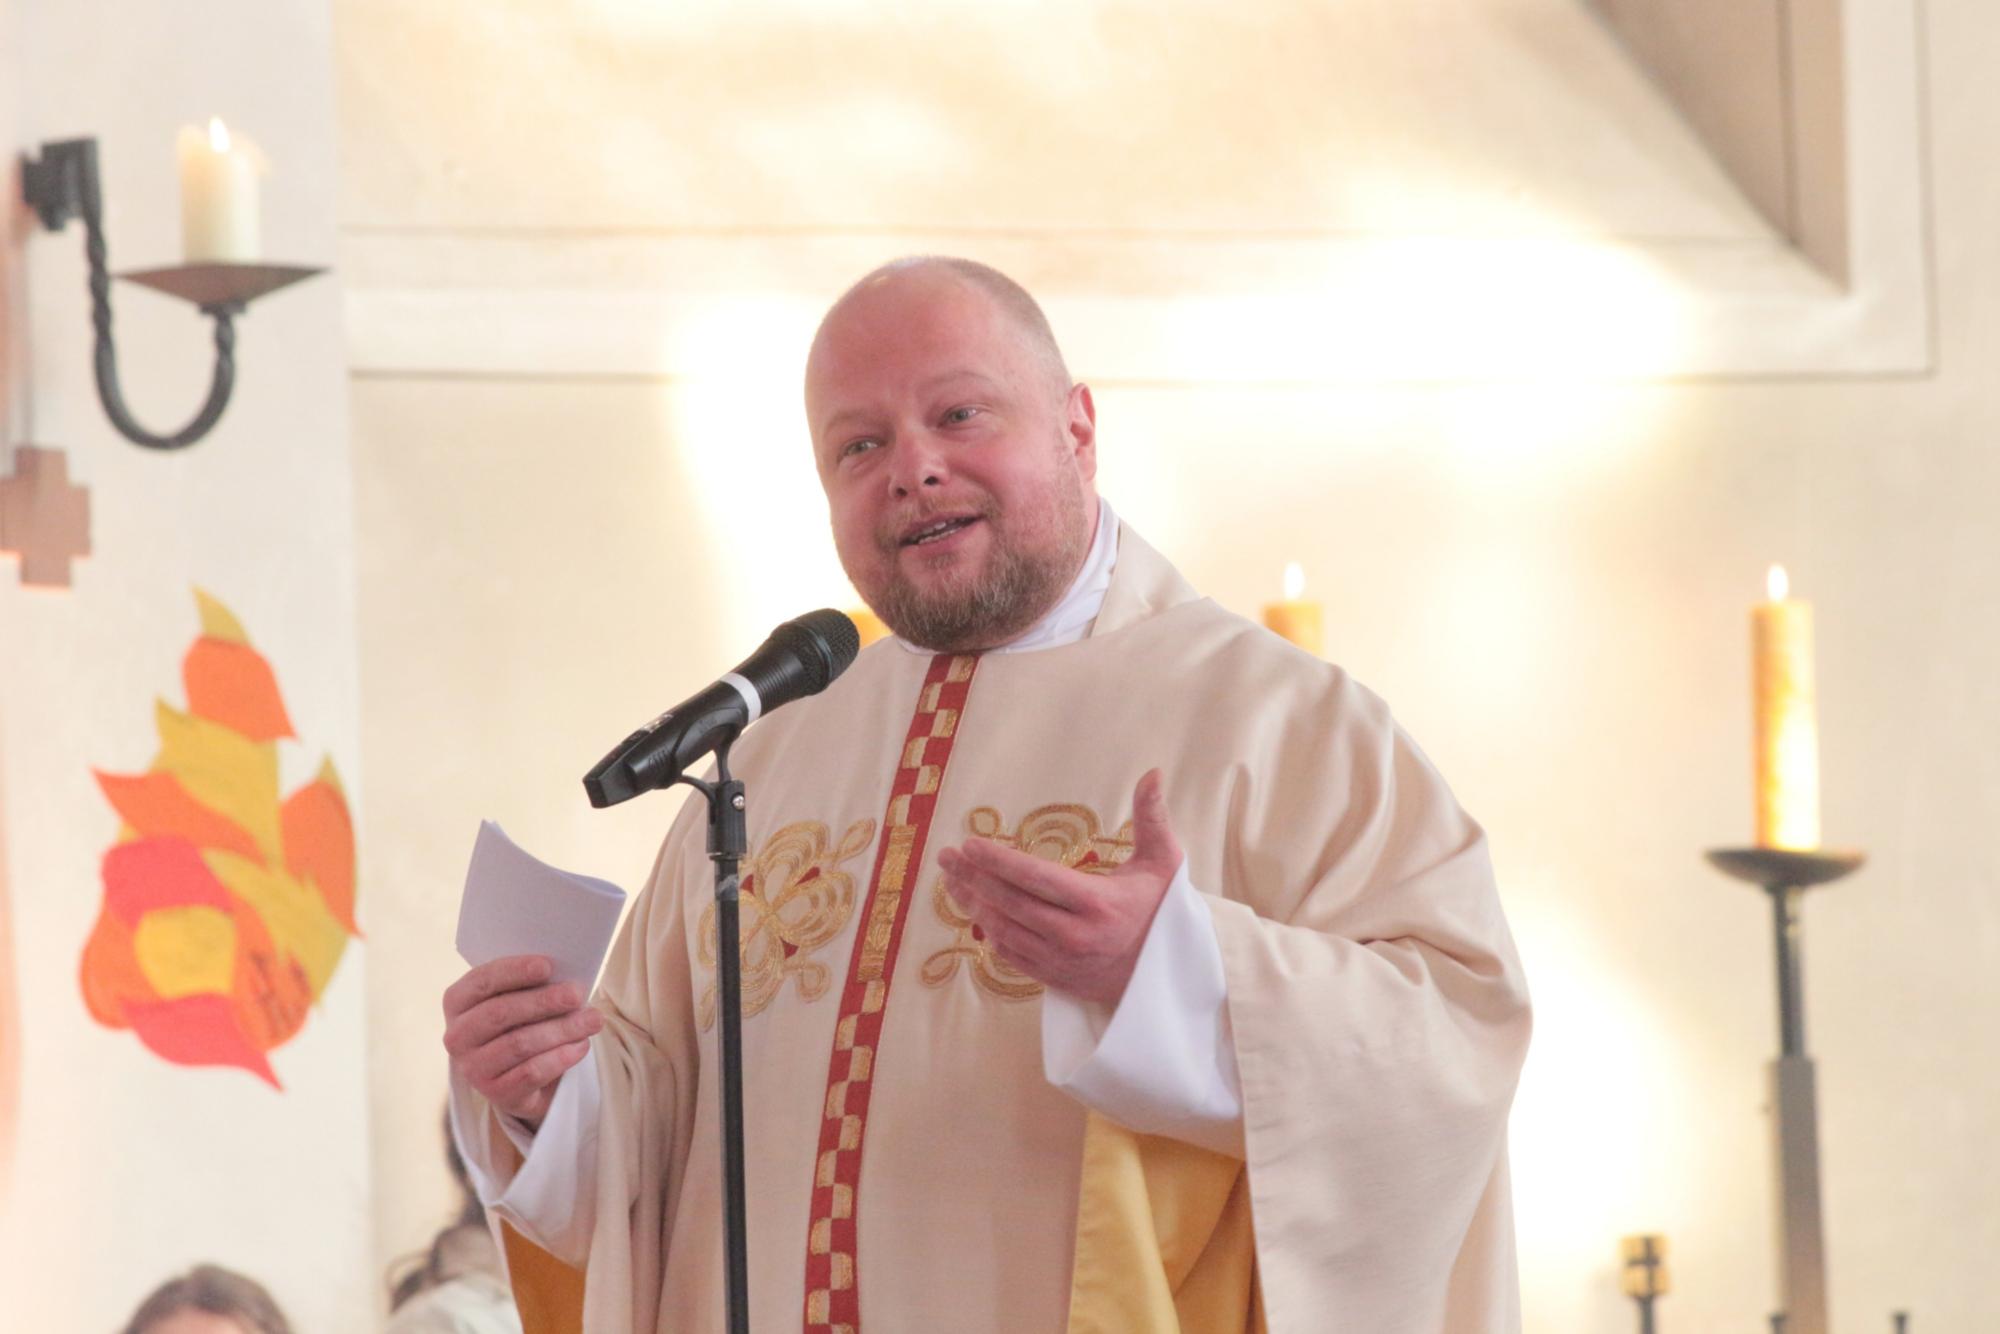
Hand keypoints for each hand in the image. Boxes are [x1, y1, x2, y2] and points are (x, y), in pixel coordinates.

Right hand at [443, 954, 602, 1128]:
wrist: (523, 1076)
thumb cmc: (523, 1022)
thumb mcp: (520, 999)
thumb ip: (533, 984)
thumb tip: (567, 978)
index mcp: (458, 1002)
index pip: (482, 981)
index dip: (515, 971)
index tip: (548, 965)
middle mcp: (457, 1036)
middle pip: (500, 1013)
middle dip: (543, 1001)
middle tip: (577, 994)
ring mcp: (473, 1068)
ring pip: (519, 1044)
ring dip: (561, 1029)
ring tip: (593, 1020)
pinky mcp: (495, 1093)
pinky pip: (531, 1072)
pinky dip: (560, 1057)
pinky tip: (581, 1046)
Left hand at [934, 769, 1182, 1006]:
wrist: (1170, 975)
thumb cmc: (1164, 910)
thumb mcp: (1164, 861)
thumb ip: (1152, 817)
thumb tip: (1152, 772)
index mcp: (1097, 902)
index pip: (1035, 877)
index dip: (998, 861)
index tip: (969, 844)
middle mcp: (1075, 935)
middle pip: (1010, 903)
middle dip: (973, 877)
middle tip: (946, 857)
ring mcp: (1062, 961)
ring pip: (1004, 930)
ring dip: (973, 904)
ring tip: (952, 880)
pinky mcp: (1055, 978)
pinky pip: (1011, 956)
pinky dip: (989, 932)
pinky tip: (975, 912)